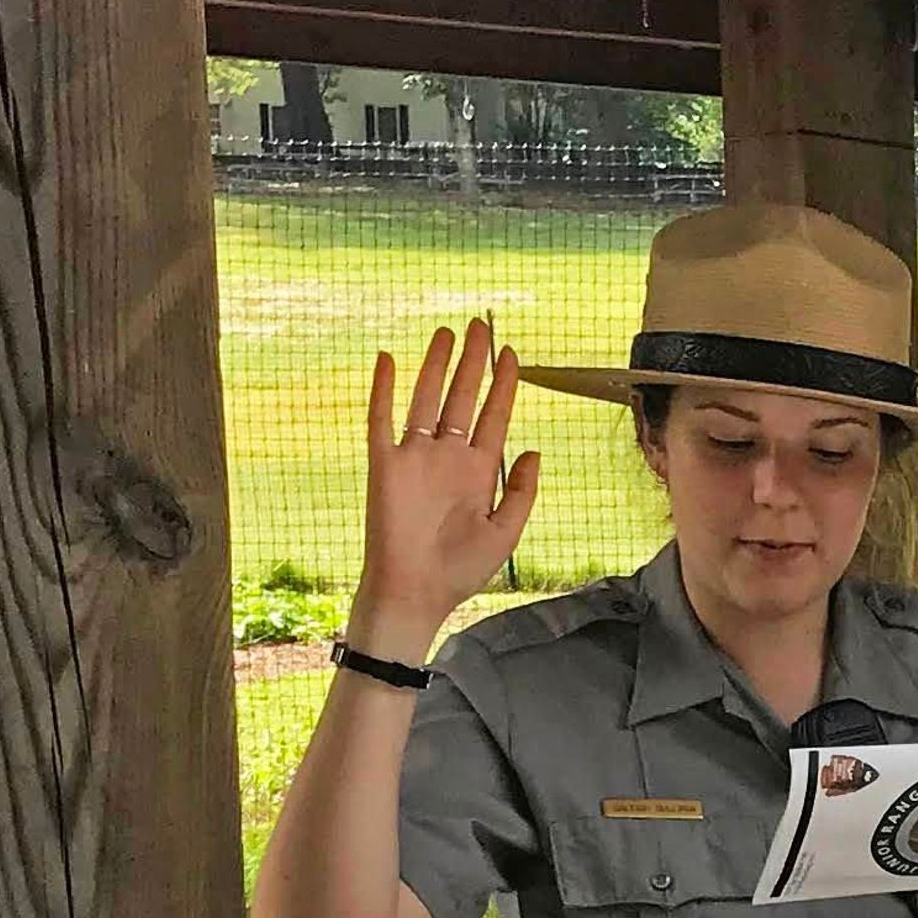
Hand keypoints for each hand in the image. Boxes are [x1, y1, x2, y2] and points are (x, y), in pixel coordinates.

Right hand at [354, 318, 542, 654]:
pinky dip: (385, 389)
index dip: (504, 384)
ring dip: (436, 365)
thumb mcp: (505, 532)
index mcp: (478, 472)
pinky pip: (383, 419)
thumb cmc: (459, 571)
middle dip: (473, 362)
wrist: (415, 592)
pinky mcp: (385, 465)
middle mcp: (448, 458)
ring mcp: (416, 458)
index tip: (511, 353)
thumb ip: (521, 491)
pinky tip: (390, 359)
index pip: (494, 416)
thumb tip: (534, 451)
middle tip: (480, 325)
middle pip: (463, 397)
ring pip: (427, 398)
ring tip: (447, 333)